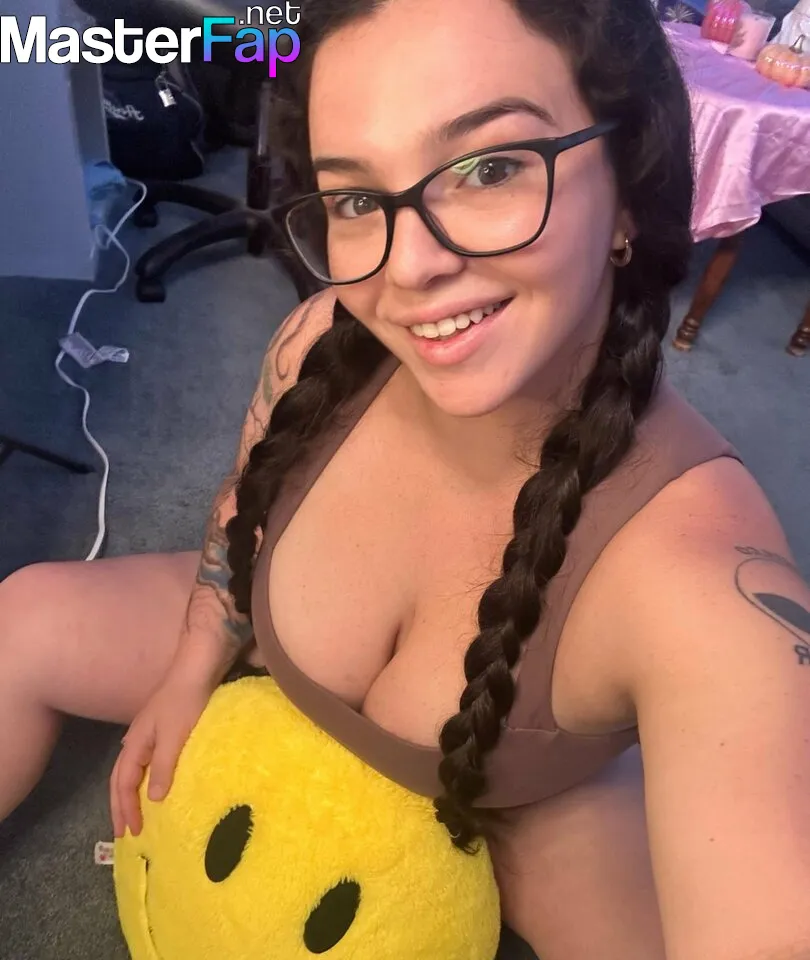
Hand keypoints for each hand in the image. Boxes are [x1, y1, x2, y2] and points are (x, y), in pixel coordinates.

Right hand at [110, 666, 215, 838]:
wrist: (197, 668)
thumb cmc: (185, 702)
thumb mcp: (174, 737)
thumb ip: (162, 767)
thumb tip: (151, 799)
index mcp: (135, 744)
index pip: (122, 783)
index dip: (125, 808)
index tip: (132, 832)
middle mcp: (137, 741)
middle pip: (121, 779)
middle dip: (120, 806)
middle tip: (124, 833)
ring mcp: (149, 734)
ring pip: (132, 771)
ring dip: (130, 795)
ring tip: (134, 816)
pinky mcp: (163, 730)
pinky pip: (147, 762)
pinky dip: (145, 780)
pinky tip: (153, 786)